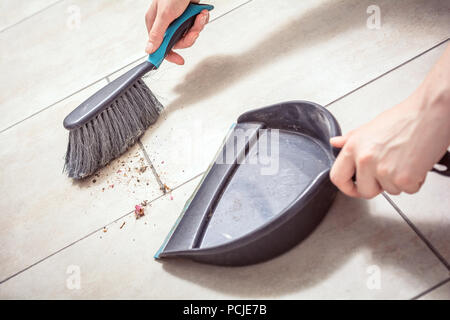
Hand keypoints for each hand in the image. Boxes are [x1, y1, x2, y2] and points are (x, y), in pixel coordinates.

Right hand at [145, 0, 209, 64]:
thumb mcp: (165, 15)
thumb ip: (158, 34)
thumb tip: (149, 50)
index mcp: (155, 24)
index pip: (160, 46)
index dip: (169, 54)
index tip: (179, 60)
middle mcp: (166, 23)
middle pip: (179, 42)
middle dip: (190, 36)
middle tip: (194, 30)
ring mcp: (178, 20)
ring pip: (189, 34)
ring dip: (197, 26)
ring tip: (199, 16)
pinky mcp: (188, 16)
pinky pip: (196, 26)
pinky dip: (201, 21)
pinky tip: (201, 13)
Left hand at [329, 45, 449, 197]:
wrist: (430, 112)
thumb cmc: (404, 118)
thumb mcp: (369, 127)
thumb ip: (350, 139)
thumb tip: (335, 143)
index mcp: (353, 147)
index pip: (337, 177)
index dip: (346, 187)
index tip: (353, 188)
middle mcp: (365, 160)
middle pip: (365, 191)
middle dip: (377, 186)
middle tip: (388, 171)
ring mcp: (383, 170)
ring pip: (389, 191)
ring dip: (398, 181)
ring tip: (404, 160)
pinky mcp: (403, 178)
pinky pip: (407, 190)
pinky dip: (414, 181)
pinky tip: (415, 163)